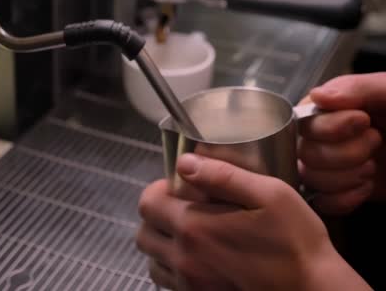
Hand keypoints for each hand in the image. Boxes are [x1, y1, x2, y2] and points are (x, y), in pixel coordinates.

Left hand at [137, 154, 370, 290]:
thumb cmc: (297, 242)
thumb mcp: (270, 195)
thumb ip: (223, 175)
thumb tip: (185, 162)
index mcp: (195, 227)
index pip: (147, 203)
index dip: (159, 190)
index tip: (179, 188)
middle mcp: (184, 258)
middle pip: (143, 232)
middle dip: (157, 215)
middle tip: (184, 208)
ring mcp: (189, 283)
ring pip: (152, 259)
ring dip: (162, 242)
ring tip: (190, 232)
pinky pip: (167, 281)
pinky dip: (173, 266)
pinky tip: (198, 256)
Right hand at [299, 73, 385, 214]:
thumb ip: (360, 88)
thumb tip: (318, 97)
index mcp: (341, 105)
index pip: (305, 119)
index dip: (330, 127)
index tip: (364, 122)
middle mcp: (331, 134)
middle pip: (304, 151)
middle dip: (343, 155)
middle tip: (376, 146)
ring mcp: (336, 165)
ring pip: (309, 177)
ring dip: (344, 178)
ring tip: (373, 169)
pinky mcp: (345, 191)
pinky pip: (321, 202)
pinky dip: (343, 199)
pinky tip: (366, 189)